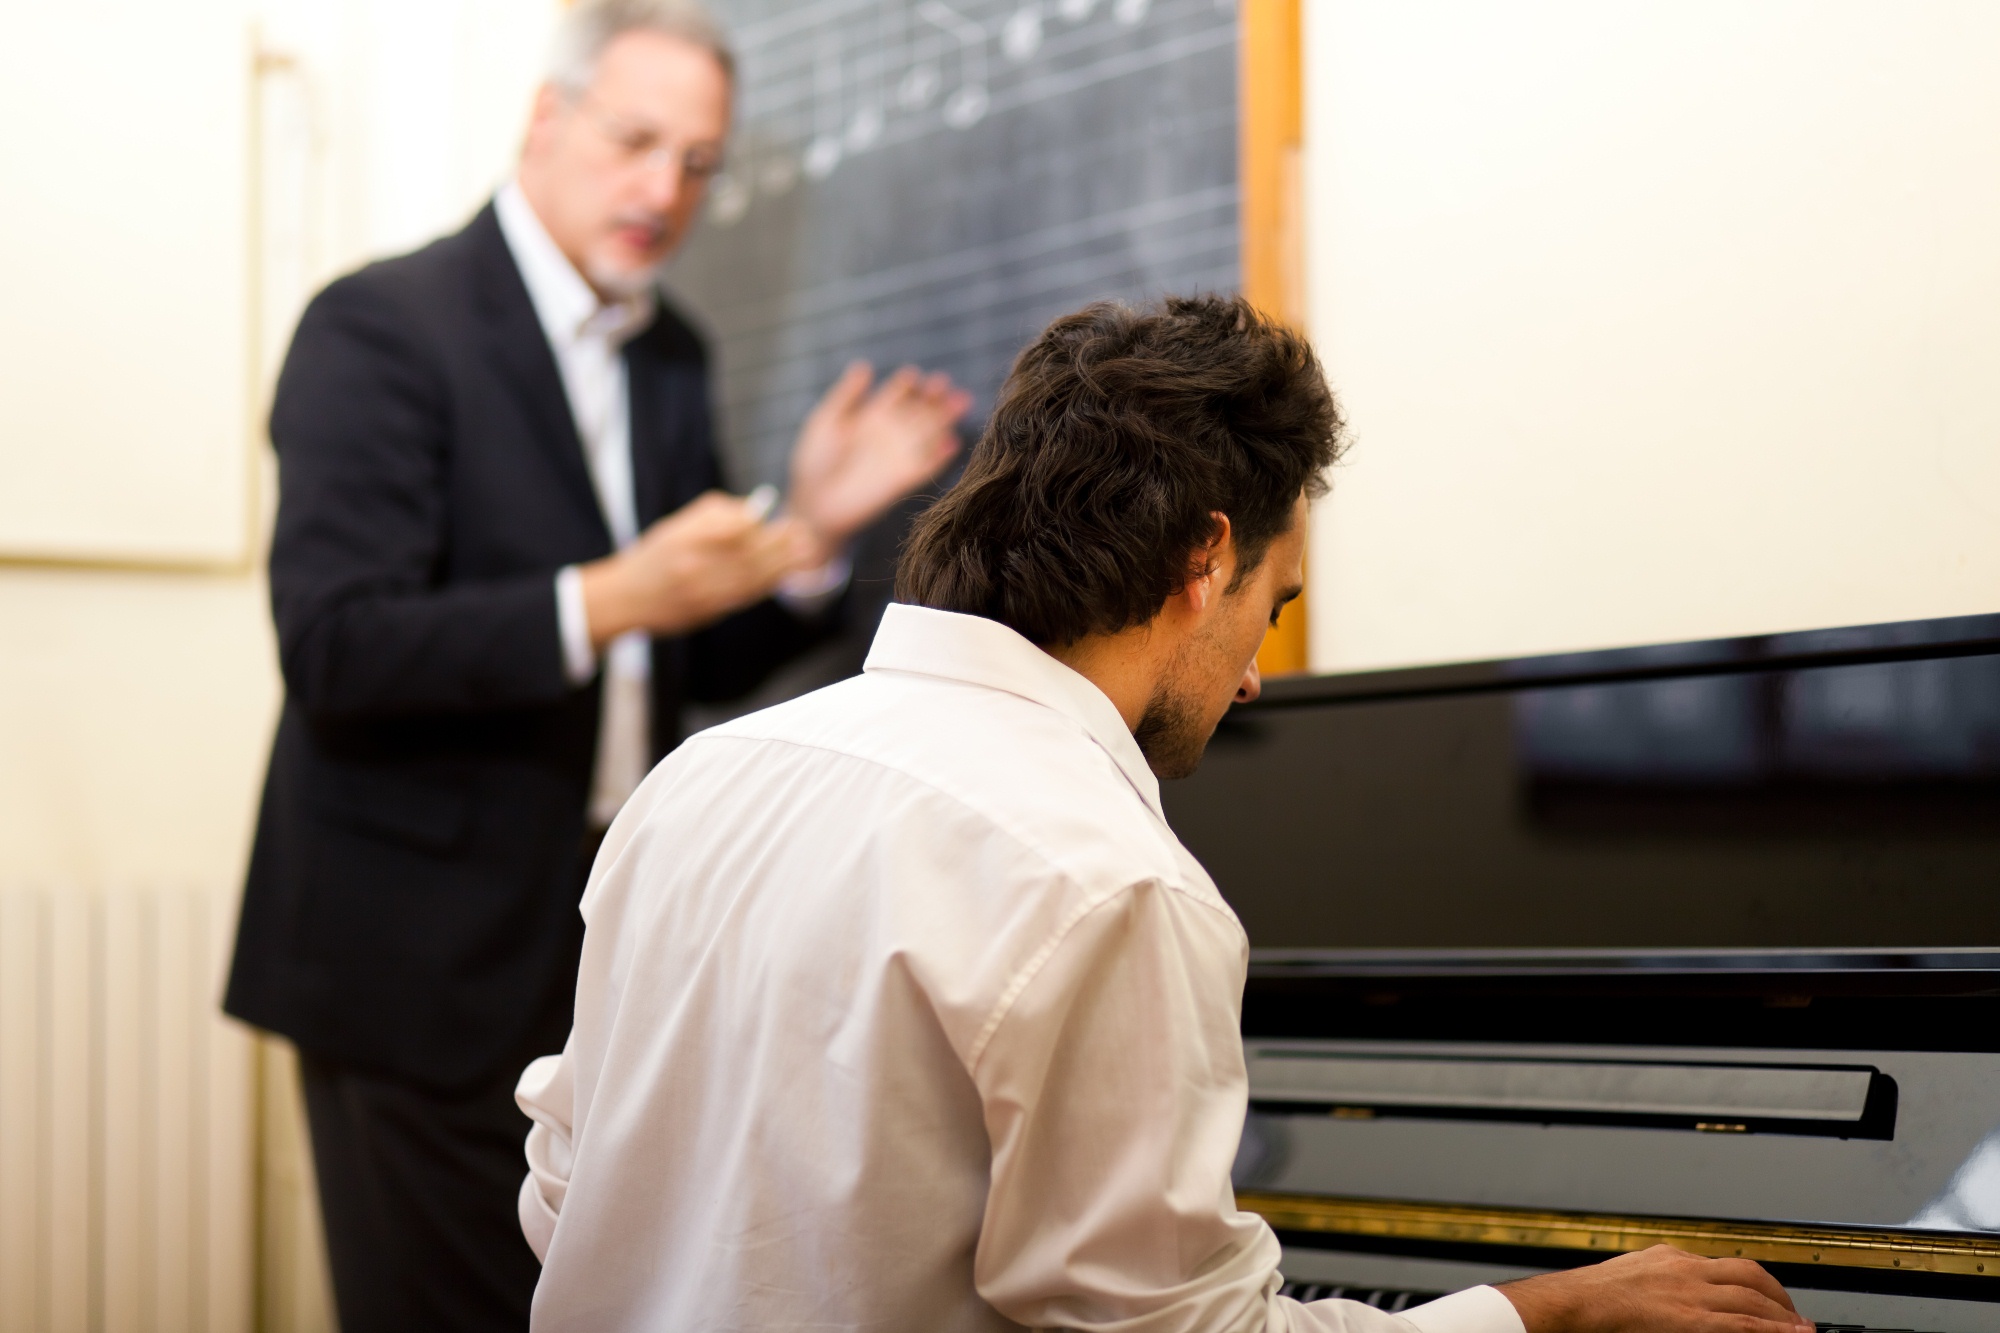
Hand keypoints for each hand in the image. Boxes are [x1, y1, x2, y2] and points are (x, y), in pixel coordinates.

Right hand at [578, 491, 820, 644]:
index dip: (764, 527)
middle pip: (748, 555)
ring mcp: (701, 593)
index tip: (786, 520)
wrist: (626, 599)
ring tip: (806, 553)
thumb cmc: (656, 554)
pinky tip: (784, 575)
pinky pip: (744, 596)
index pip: (733, 531)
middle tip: (805, 535)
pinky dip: (767, 585)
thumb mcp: (678, 525)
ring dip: (782, 566)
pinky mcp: (707, 612)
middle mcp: (693, 567)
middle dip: (781, 546)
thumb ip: (717, 514)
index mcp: (685, 540)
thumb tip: (756, 511)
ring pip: (750, 578)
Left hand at [788, 361, 969, 552]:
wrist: (814, 503)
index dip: (907, 385)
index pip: (897, 395)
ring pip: (928, 433)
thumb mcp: (825, 421)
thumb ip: (845, 395)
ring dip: (944, 418)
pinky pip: (927, 466)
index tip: (913, 376)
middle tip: (945, 383)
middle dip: (934, 397)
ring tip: (961, 401)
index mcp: (872, 417)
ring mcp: (898, 456)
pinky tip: (952, 442)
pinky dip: (940, 456)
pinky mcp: (902, 480)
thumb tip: (865, 366)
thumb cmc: (814, 461)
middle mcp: (890, 434)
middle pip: (918, 410)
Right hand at [1500, 1246, 1811, 1332]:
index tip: (1765, 1298)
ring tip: (1802, 1330)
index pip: (1723, 1266)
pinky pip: (1743, 1324)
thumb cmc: (1584, 1303)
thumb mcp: (1626, 1279)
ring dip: (1783, 1315)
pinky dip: (1773, 1330)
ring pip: (1753, 1298)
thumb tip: (1663, 1298)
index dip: (1753, 1283)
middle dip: (1777, 1296)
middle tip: (1794, 1316)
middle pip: (1748, 1275)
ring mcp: (1690, 1295)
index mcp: (1666, 1259)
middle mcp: (1684, 1271)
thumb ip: (1652, 1282)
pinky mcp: (1692, 1321)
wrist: (1567, 1308)